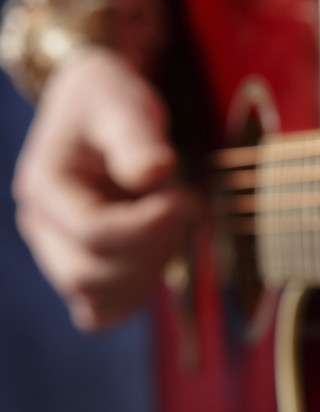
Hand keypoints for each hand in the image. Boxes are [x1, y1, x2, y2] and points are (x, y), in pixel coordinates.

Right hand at [12, 48, 197, 330]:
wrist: (98, 106)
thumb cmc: (109, 101)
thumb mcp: (124, 104)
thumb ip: (137, 138)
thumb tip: (155, 172)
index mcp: (44, 186)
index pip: (93, 233)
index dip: (148, 225)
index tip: (185, 196)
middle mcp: (41, 226)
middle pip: (90, 276)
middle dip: (151, 249)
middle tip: (184, 205)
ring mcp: (57, 252)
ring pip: (99, 299)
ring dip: (150, 270)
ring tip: (172, 222)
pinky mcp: (81, 266)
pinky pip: (101, 310)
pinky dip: (137, 293)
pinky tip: (161, 253)